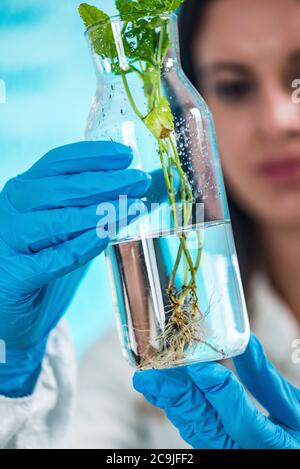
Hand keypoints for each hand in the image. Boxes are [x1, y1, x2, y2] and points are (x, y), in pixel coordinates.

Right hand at [0, 141, 150, 396]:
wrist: (4, 302)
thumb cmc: (38, 254)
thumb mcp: (59, 221)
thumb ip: (87, 202)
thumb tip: (138, 183)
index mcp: (23, 189)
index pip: (59, 162)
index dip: (94, 155)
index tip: (127, 154)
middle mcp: (11, 208)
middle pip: (63, 187)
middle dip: (108, 181)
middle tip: (140, 181)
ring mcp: (9, 240)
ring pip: (60, 220)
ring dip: (102, 213)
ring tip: (135, 207)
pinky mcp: (15, 275)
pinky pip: (55, 258)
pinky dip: (83, 246)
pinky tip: (106, 236)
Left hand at [133, 334, 299, 448]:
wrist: (289, 454)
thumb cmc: (296, 436)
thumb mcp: (294, 409)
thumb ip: (265, 378)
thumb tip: (245, 340)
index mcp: (273, 446)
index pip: (243, 421)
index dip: (221, 393)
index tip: (201, 367)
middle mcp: (244, 453)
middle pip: (206, 426)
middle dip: (176, 397)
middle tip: (150, 374)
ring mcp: (226, 453)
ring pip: (194, 429)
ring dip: (171, 401)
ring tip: (150, 378)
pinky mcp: (215, 449)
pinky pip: (194, 430)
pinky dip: (178, 408)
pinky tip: (164, 391)